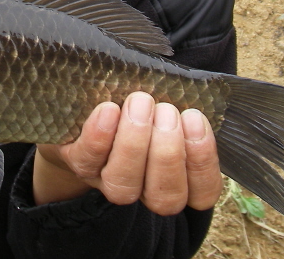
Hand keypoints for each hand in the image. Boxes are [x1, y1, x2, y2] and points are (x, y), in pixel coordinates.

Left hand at [34, 93, 222, 215]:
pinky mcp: (77, 163)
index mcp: (176, 176)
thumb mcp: (165, 93)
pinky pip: (87, 160)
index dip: (203, 161)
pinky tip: (108, 109)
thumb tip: (207, 87)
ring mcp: (107, 179)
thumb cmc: (136, 95)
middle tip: (166, 110)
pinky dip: (100, 136)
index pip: (202, 192)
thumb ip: (185, 96)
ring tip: (139, 103)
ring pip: (124, 186)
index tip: (196, 118)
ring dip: (135, 144)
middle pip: (165, 196)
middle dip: (168, 152)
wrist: (82, 100)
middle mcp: (143, 187)